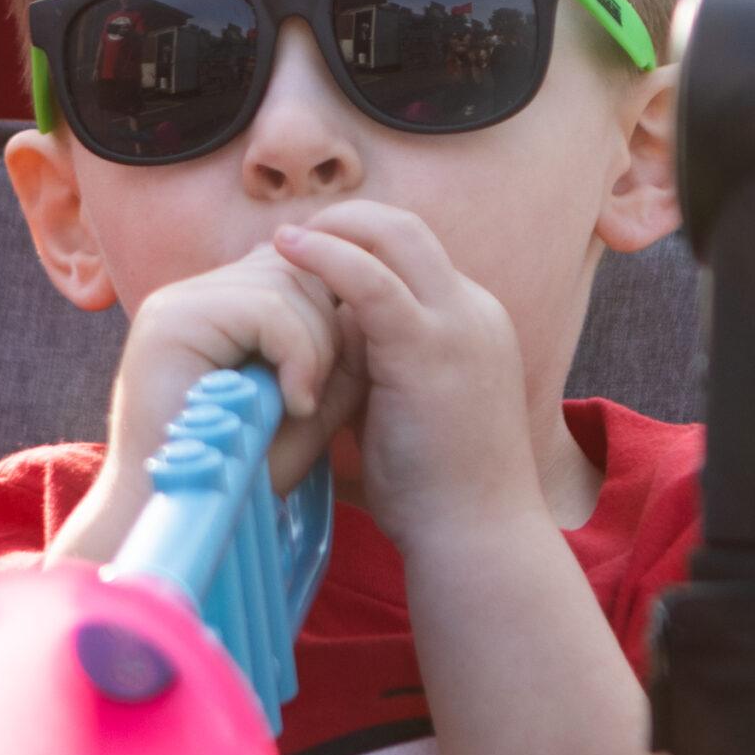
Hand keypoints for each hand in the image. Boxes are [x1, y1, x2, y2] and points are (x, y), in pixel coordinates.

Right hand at [101, 243, 365, 518]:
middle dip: (328, 328)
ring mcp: (175, 304)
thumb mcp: (306, 406)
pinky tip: (296, 403)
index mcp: (214, 309)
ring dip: (315, 346)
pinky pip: (265, 307)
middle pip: (290, 268)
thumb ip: (333, 356)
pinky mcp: (171, 322)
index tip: (324, 384)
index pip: (289, 270)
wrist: (178, 523)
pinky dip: (299, 353)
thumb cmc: (242, 478)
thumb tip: (367, 306)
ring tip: (303, 404)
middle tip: (318, 397)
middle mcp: (188, 295)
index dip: (327, 316)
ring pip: (283, 282)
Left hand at [272, 204, 537, 551]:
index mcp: (469, 322)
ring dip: (332, 228)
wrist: (476, 534)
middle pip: (405, 228)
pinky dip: (325, 256)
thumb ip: (372, 361)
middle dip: (344, 220)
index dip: (356, 243)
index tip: (305, 253)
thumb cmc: (433, 489)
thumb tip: (318, 336)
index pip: (411, 253)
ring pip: (392, 235)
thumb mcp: (400, 403)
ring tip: (279, 239)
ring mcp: (458, 323)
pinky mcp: (430, 345)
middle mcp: (472, 310)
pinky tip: (284, 250)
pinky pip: (370, 278)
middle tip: (288, 235)